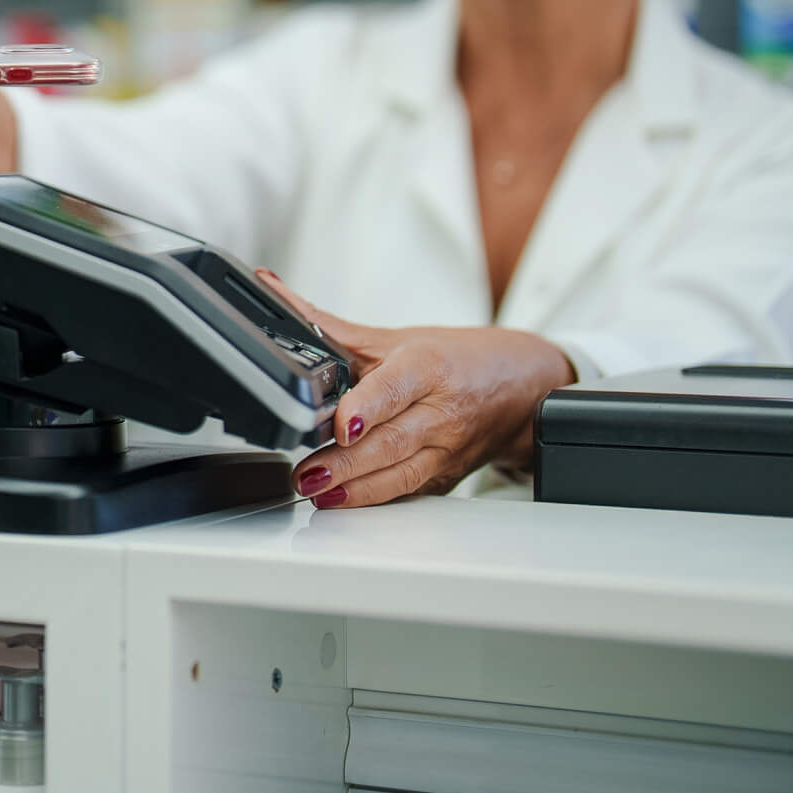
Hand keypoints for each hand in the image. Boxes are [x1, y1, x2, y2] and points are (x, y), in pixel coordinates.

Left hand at [261, 272, 575, 509]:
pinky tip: (345, 503)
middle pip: (393, 440)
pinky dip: (377, 499)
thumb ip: (327, 324)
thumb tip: (270, 289)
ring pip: (402, 473)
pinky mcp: (448, 475)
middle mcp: (442, 411)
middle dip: (347, 462)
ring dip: (358, 489)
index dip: (369, 407)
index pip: (396, 387)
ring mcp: (448, 448)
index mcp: (428, 367)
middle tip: (306, 473)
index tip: (342, 425)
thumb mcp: (393, 337)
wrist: (522, 386)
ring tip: (319, 493)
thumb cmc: (456, 357)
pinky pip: (411, 491)